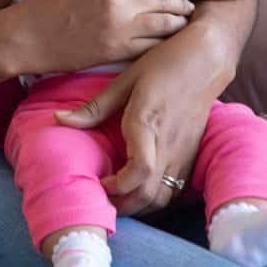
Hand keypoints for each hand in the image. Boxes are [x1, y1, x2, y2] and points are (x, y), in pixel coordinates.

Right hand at [8, 0, 202, 73]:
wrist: (24, 38)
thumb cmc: (46, 2)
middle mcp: (116, 1)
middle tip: (192, 1)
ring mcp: (118, 28)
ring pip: (166, 23)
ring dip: (180, 21)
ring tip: (182, 19)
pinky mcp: (115, 52)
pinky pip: (152, 45)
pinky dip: (164, 40)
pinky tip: (166, 38)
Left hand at [54, 27, 225, 216]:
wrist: (207, 60)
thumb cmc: (162, 64)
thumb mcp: (125, 80)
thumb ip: (95, 107)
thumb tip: (60, 120)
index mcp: (148, 121)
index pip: (139, 168)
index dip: (118, 185)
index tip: (101, 182)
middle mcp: (168, 142)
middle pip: (149, 194)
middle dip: (123, 205)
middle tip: (102, 199)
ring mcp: (184, 152)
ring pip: (163, 198)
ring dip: (138, 206)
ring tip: (118, 198)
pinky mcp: (192, 156)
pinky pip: (175, 191)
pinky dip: (155, 199)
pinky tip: (139, 190)